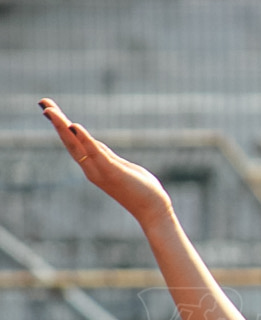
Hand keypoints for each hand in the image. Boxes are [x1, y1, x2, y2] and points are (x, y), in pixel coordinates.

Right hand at [39, 98, 174, 226]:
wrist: (153, 210)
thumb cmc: (141, 190)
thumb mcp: (120, 167)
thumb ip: (106, 156)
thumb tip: (94, 144)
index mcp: (94, 166)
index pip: (74, 143)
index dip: (62, 126)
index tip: (49, 108)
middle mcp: (92, 169)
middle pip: (69, 142)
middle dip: (56, 122)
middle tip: (43, 103)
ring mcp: (100, 171)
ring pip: (77, 146)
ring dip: (63, 127)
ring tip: (51, 111)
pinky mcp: (112, 172)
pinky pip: (95, 153)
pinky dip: (84, 139)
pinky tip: (75, 126)